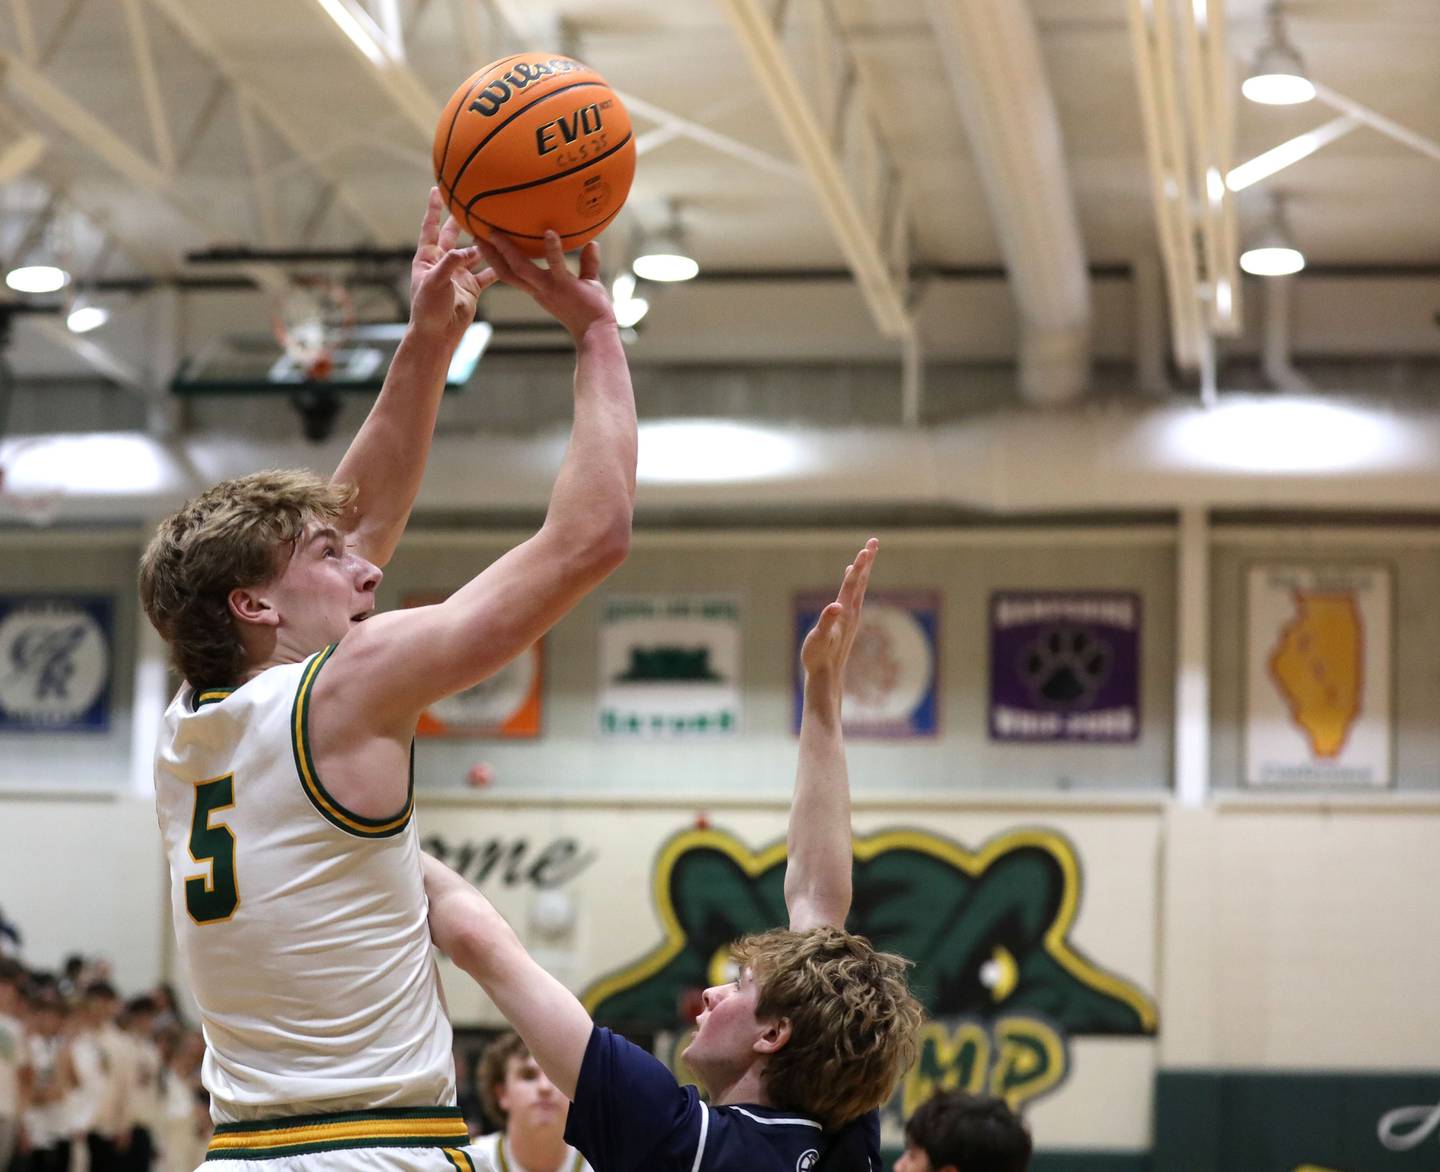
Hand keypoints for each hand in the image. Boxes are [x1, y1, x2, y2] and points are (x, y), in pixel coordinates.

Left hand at [409, 187, 497, 340]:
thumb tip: (468, 249)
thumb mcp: (435, 282)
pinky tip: (510, 256)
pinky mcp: (471, 288)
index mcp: (427, 258)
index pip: (430, 228)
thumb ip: (450, 263)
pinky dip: (497, 266)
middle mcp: (443, 263)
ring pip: (474, 253)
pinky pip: (487, 273)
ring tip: (497, 227)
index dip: (433, 209)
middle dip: (461, 219)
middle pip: (453, 235)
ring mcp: (458, 275)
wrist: (437, 335)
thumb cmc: (428, 309)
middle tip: (472, 201)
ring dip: (484, 242)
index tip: (436, 189)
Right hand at [475, 228, 614, 342]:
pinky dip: (552, 249)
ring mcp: (550, 288)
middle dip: (490, 254)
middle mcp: (539, 289)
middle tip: (477, 234)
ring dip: (507, 250)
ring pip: (521, 268)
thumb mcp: (587, 284)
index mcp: (539, 289)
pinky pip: (556, 265)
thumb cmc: (592, 312)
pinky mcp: (566, 287)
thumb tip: (592, 244)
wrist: (598, 333)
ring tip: (495, 232)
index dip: (496, 260)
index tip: (484, 244)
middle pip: (507, 271)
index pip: (511, 274)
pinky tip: (549, 232)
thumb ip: (587, 264)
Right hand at [800, 539, 878, 684]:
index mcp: (845, 612)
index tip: (866, 549)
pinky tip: (850, 578)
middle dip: (867, 560)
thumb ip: (827, 621)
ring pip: (859, 587)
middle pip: (861, 581)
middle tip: (874, 541)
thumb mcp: (819, 639)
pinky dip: (854, 581)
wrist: (826, 676)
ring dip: (863, 569)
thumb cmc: (819, 657)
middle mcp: (851, 611)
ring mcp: (850, 616)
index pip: (853, 583)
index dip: (859, 565)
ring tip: (866, 554)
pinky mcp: (847, 621)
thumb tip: (834, 606)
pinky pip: (853, 595)